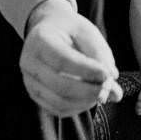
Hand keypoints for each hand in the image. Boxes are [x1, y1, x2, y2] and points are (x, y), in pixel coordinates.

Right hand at [20, 0, 122, 115]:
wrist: (49, 30)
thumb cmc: (70, 30)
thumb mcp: (86, 31)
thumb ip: (99, 53)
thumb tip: (112, 80)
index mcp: (40, 40)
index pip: (62, 60)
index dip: (86, 70)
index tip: (107, 74)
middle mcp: (29, 62)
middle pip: (59, 85)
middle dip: (89, 91)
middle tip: (112, 90)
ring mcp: (29, 81)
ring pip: (58, 102)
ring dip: (86, 102)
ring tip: (103, 93)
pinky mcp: (35, 94)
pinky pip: (57, 109)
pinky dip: (78, 108)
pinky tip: (91, 98)